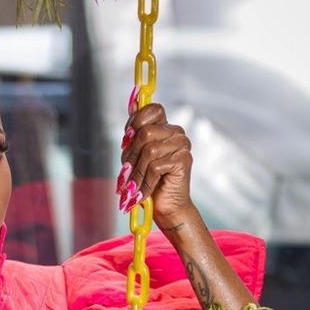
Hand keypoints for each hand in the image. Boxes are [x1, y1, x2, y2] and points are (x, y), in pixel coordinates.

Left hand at [117, 102, 194, 230]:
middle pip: (144, 132)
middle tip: (126, 175)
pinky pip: (155, 167)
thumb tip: (133, 101)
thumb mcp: (134, 157)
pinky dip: (145, 183)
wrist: (166, 208)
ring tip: (132, 188)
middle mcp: (176, 133)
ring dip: (136, 173)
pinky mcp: (183, 160)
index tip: (126, 142)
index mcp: (164, 128)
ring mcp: (182, 145)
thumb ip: (133, 134)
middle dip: (130, 157)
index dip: (135, 122)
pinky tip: (143, 193)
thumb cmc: (148, 183)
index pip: (152, 109)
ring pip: (149, 150)